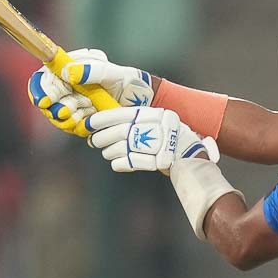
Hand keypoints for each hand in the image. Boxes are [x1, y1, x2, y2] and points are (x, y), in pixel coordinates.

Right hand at [27, 49, 153, 136]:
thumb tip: (68, 72)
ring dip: (67, 117)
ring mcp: (72, 102)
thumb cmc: (126, 80)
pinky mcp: (79, 117)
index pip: (45, 78)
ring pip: (57, 114)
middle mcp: (68, 85)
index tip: (46, 101)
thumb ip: (91, 71)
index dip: (41, 89)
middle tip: (69, 111)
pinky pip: (70, 125)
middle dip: (56, 107)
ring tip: (83, 114)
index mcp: (71, 67)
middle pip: (47, 99)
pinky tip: (87, 121)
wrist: (141, 100)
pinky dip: (77, 124)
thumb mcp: (112, 72)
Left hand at [86, 107, 218, 173]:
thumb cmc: (166, 134)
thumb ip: (134, 118)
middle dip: (100, 138)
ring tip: (107, 151)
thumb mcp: (153, 118)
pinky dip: (118, 162)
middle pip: (116, 133)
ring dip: (108, 151)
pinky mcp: (152, 162)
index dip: (100, 120)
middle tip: (93, 141)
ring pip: (118, 148)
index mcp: (148, 115)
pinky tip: (117, 161)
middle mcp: (150, 128)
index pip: (119, 115)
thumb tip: (104, 121)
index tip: (88, 123)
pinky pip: (125, 163)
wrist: (188, 153)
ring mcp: (152, 146)